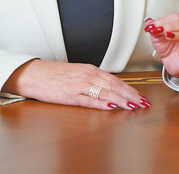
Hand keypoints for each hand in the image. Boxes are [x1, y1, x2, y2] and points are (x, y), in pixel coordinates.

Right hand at [3, 59, 150, 110]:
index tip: (141, 96)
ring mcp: (79, 85)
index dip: (130, 88)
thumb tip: (109, 89)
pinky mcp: (70, 95)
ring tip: (134, 106)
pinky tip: (112, 107)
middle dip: (130, 95)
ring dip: (122, 100)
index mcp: (90, 70)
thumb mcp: (77, 73)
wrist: (34, 74)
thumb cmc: (54, 75)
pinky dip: (102, 104)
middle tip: (144, 103)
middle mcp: (87, 75)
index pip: (115, 80)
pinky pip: (90, 100)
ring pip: (106, 92)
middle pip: (114, 86)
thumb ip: (93, 80)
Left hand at [144, 13, 178, 78]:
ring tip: (167, 36)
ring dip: (177, 35)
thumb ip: (153, 27)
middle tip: (160, 30)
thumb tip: (148, 22)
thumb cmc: (168, 47)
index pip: (176, 17)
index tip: (154, 25)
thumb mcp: (157, 36)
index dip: (164, 20)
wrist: (172, 62)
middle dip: (171, 26)